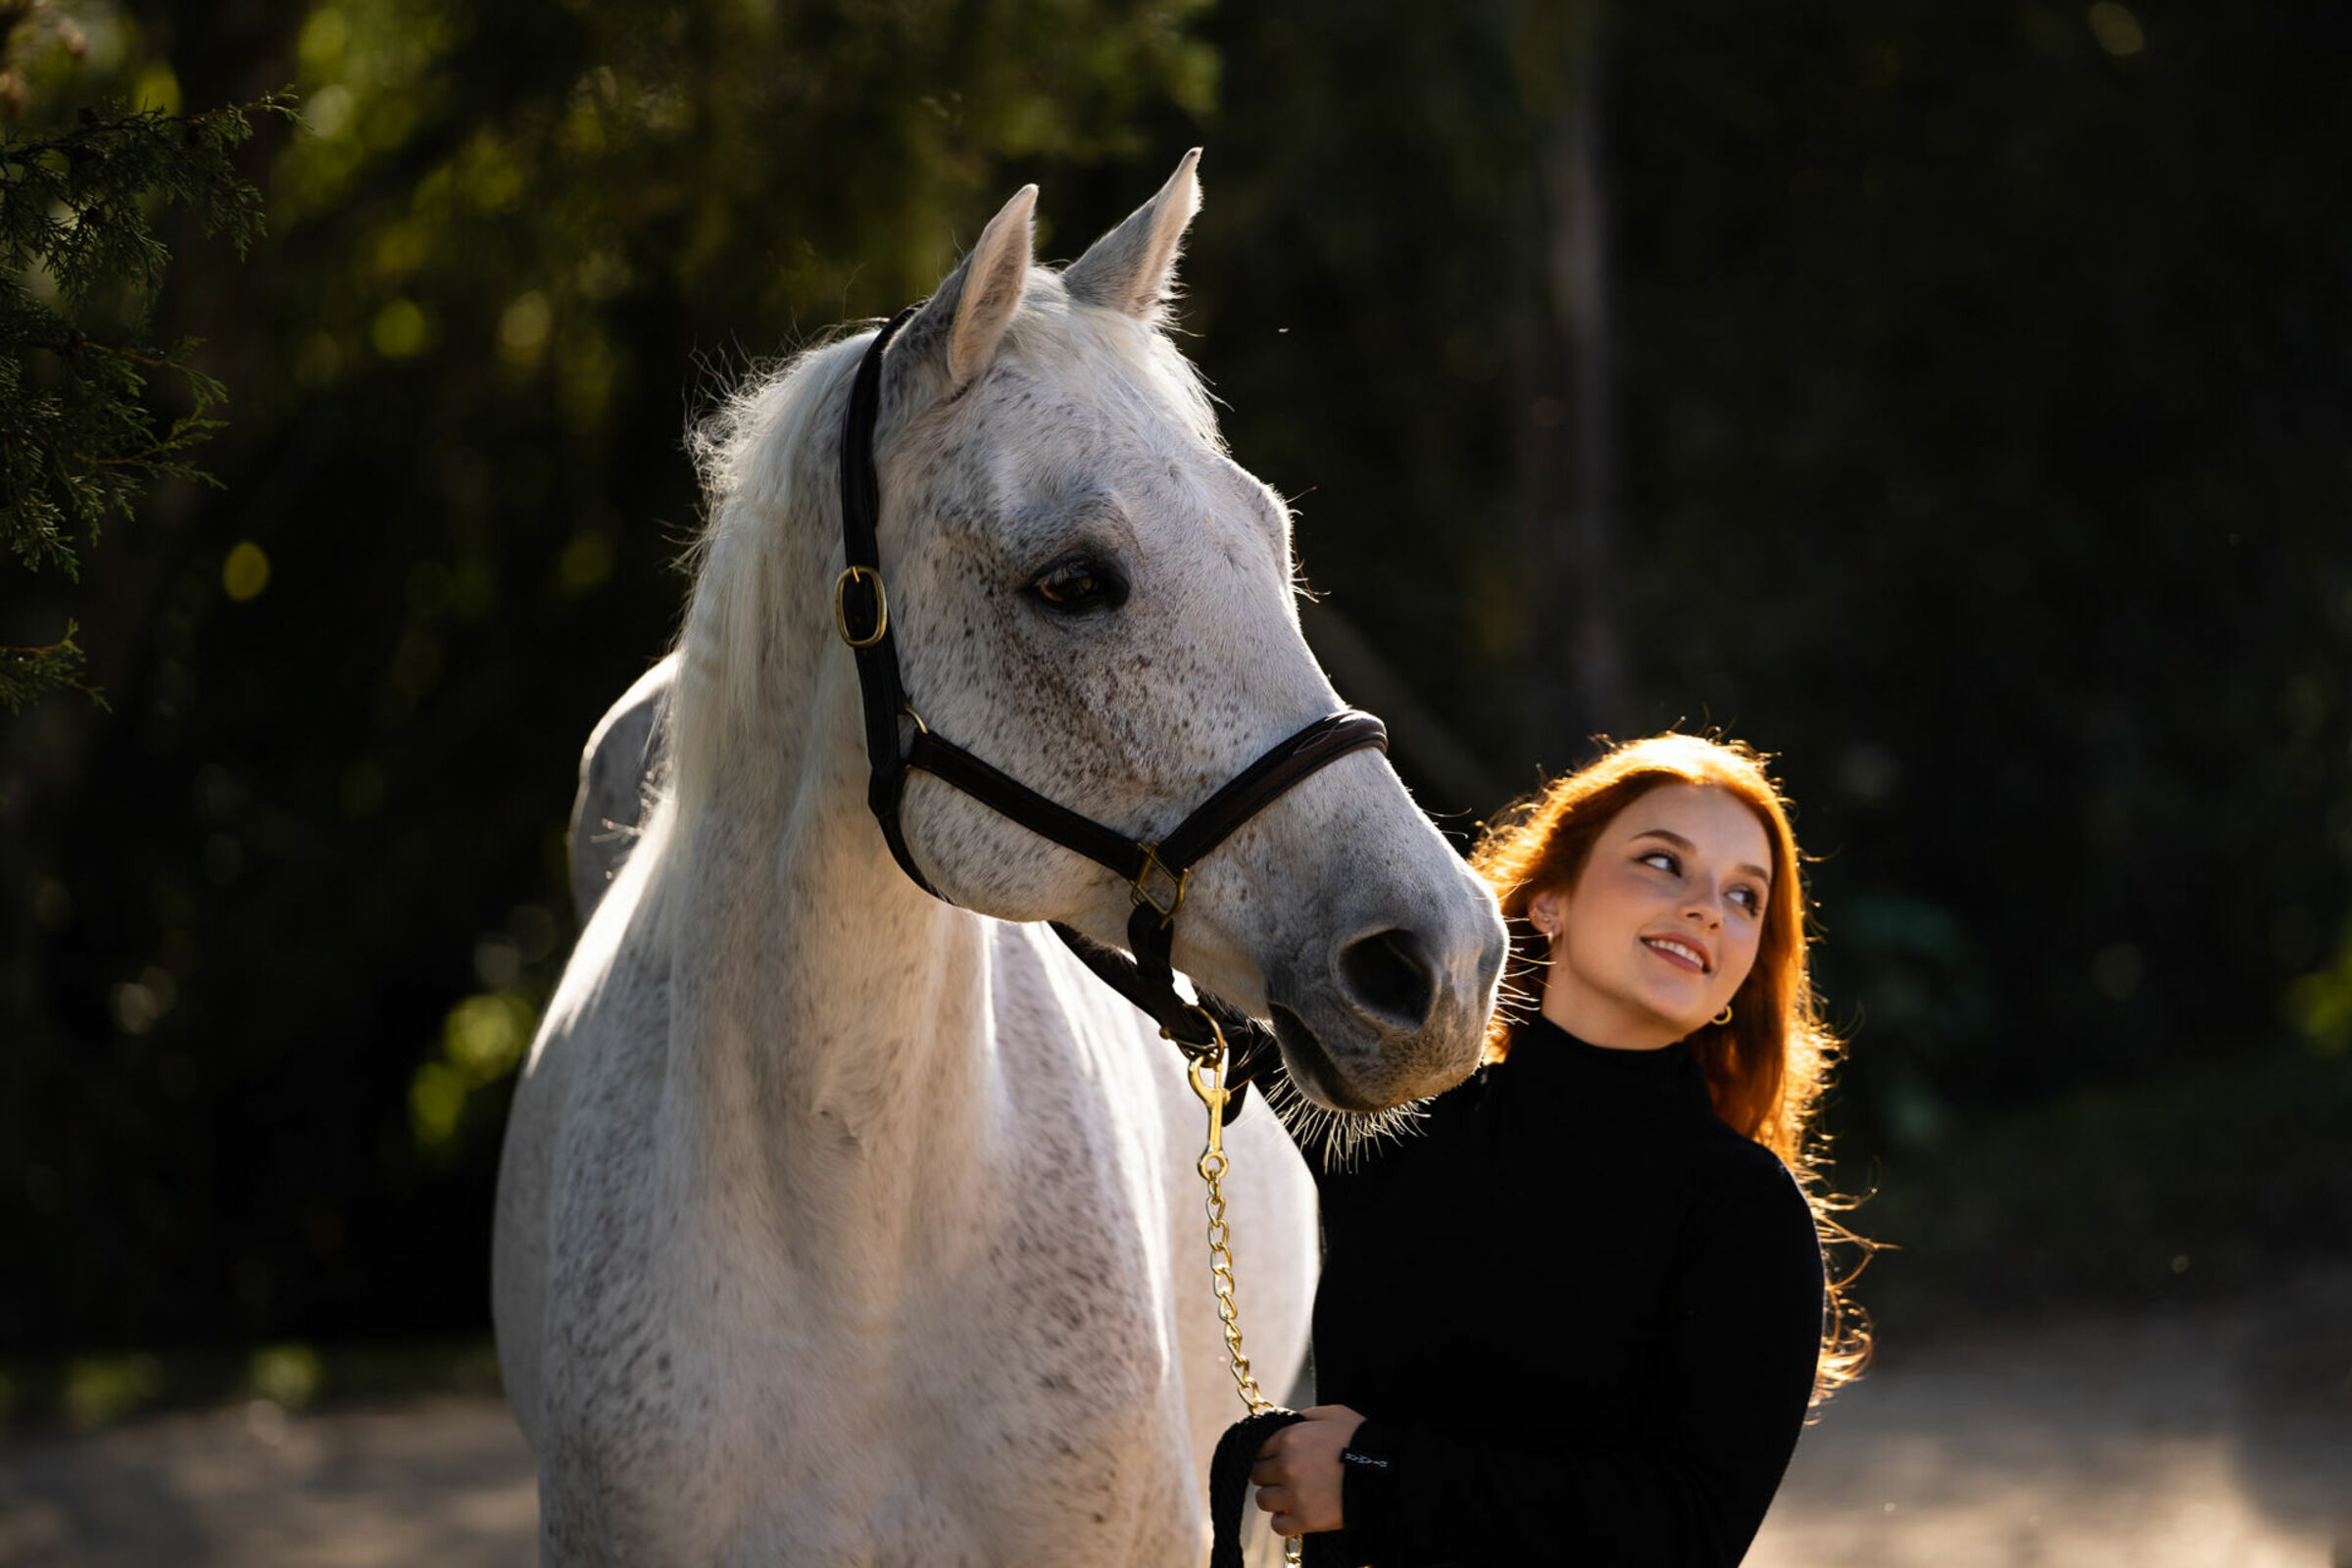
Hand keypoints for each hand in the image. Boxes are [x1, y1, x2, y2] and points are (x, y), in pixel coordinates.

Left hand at [1250, 1404, 1366, 1536]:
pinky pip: (1278, 1526)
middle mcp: (1286, 1466)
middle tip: (1284, 1478)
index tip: (1276, 1459)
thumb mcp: (1332, 1414)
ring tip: (1289, 1497)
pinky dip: (1283, 1522)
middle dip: (1269, 1475)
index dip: (1268, 1454)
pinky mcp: (1306, 1519)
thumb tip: (1290, 1422)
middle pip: (1257, 1475)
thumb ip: (1305, 1417)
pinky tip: (1294, 1515)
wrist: (1386, 1473)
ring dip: (1274, 1499)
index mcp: (1289, 1438)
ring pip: (1263, 1501)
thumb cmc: (1360, 1439)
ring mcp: (1295, 1494)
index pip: (1258, 1449)